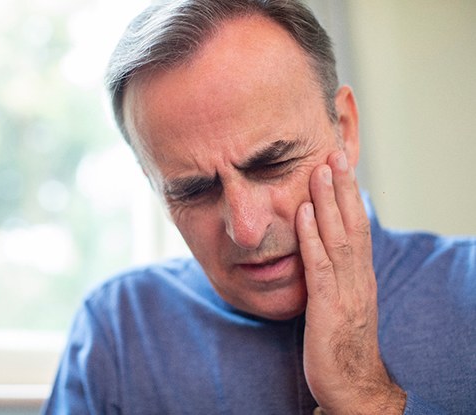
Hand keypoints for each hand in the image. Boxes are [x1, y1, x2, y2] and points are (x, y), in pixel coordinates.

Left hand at [295, 151, 405, 413]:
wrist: (352, 386)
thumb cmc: (341, 343)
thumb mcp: (340, 301)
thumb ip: (332, 273)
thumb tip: (316, 246)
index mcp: (360, 275)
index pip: (357, 226)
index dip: (349, 195)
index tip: (340, 165)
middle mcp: (357, 277)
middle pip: (352, 224)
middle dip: (342, 188)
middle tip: (334, 153)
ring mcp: (345, 292)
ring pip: (338, 238)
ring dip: (327, 202)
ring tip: (319, 171)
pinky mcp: (327, 307)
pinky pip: (319, 266)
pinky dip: (310, 237)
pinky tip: (301, 214)